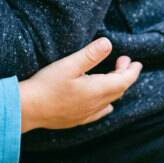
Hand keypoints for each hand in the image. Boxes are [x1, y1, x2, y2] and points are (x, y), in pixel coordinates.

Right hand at [17, 38, 140, 132]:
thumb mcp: (68, 65)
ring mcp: (87, 114)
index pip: (123, 81)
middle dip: (125, 76)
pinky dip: (107, 104)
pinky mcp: (77, 120)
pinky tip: (106, 105)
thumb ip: (90, 54)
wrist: (28, 109)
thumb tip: (108, 43)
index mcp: (97, 90)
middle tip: (124, 62)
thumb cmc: (46, 85)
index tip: (135, 62)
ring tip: (114, 77)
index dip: (132, 71)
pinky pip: (99, 112)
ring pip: (109, 101)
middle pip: (118, 90)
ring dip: (116, 88)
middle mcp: (95, 104)